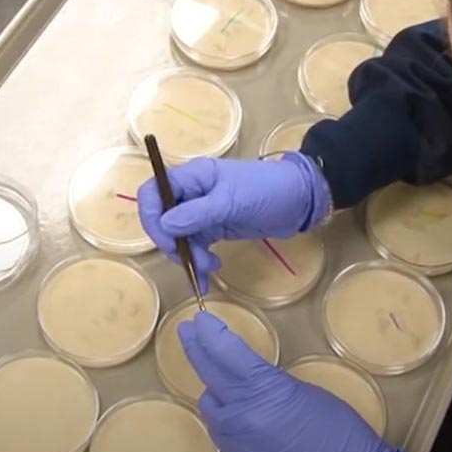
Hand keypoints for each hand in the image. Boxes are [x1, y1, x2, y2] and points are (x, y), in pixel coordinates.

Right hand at [137, 153, 330, 284]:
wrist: (300, 200)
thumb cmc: (267, 190)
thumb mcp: (232, 201)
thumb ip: (197, 213)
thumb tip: (165, 225)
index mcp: (193, 176)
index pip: (153, 192)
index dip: (151, 217)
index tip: (166, 241)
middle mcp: (192, 192)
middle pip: (162, 218)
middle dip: (172, 243)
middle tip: (189, 261)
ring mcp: (203, 211)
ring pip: (178, 236)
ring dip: (187, 256)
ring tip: (208, 269)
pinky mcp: (216, 227)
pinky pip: (196, 246)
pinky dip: (197, 261)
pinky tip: (208, 275)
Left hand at [178, 312, 402, 451]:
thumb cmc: (336, 428)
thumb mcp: (303, 391)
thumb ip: (269, 381)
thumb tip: (250, 375)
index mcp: (263, 391)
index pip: (226, 353)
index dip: (210, 332)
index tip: (200, 318)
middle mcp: (242, 415)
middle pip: (209, 373)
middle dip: (196, 348)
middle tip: (187, 329)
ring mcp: (236, 440)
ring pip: (208, 402)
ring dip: (210, 383)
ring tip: (214, 366)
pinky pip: (217, 426)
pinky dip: (220, 409)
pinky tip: (229, 402)